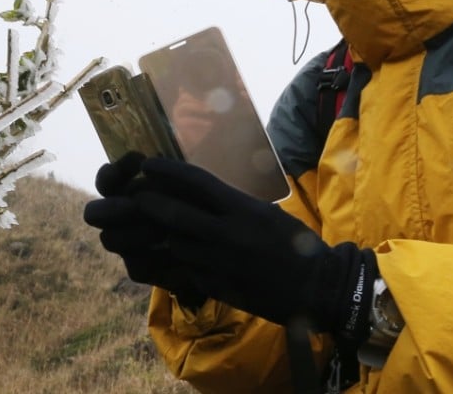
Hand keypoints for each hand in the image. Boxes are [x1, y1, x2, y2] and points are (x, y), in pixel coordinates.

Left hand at [84, 154, 375, 343]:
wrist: (320, 289)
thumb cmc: (295, 244)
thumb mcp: (264, 213)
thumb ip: (229, 203)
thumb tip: (194, 189)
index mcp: (242, 209)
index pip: (196, 182)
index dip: (167, 170)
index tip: (147, 163)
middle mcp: (228, 233)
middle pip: (174, 213)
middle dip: (147, 203)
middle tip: (132, 195)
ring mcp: (220, 262)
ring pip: (172, 244)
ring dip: (154, 236)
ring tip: (137, 227)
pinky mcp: (217, 286)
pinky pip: (182, 272)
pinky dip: (167, 263)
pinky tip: (156, 257)